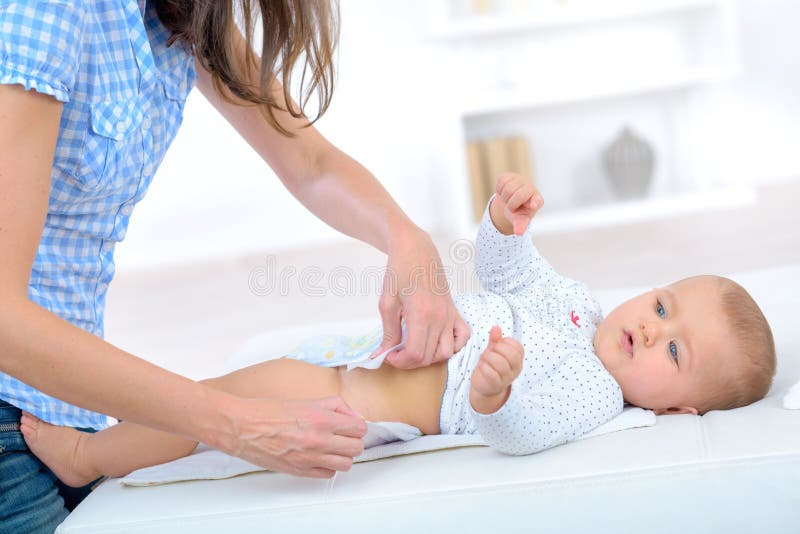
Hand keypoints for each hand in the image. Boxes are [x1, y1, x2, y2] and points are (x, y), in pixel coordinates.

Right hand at [224, 396, 366, 477]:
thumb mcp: (306, 400)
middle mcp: (319, 440)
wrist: (243, 427)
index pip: (359, 428)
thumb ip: (334, 405)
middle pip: (356, 447)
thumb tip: (351, 414)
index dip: (357, 425)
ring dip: (343, 455)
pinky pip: (328, 474)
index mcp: (321, 419)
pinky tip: (320, 456)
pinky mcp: (299, 471)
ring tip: (332, 447)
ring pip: (346, 464)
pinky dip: (328, 466)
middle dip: (352, 440)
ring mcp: (309, 458)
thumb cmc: (269, 411)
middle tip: (343, 435)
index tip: (351, 424)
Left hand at [373, 227, 469, 368]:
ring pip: (446, 352)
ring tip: (414, 348)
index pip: (415, 354)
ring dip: (429, 357)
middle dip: (410, 361)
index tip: (388, 355)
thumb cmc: (399, 271)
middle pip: (429, 356)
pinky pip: (462, 337)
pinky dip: (453, 346)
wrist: (415, 249)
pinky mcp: (455, 310)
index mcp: (421, 314)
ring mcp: (450, 314)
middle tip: (396, 352)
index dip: (400, 361)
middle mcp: (439, 317)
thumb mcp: (387, 302)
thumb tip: (381, 354)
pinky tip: (436, 342)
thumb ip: (388, 331)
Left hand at [469, 326, 524, 413]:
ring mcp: (507, 378)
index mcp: (517, 359)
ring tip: (483, 358)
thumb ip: (495, 339)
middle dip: (498, 349)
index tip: (497, 344)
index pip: (518, 347)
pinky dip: (484, 367)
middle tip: (490, 351)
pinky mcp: (496, 385)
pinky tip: (481, 366)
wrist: (485, 386)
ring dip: (489, 357)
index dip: (505, 342)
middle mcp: (515, 369)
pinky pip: (492, 374)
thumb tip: (496, 327)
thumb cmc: (491, 365)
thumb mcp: (493, 350)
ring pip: (501, 364)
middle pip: (512, 355)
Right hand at [491, 173, 543, 235]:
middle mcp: (531, 188)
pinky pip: (501, 182)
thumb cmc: (518, 212)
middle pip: (518, 195)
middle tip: (512, 207)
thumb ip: (520, 225)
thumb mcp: (520, 220)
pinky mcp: (510, 175)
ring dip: (505, 197)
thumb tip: (518, 233)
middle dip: (511, 204)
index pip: (537, 201)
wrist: (510, 201)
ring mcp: (521, 180)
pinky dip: (500, 189)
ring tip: (508, 199)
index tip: (532, 205)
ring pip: (508, 188)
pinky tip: (504, 191)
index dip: (534, 202)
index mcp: (537, 201)